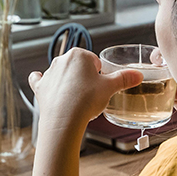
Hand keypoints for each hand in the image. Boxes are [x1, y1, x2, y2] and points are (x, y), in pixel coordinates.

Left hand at [29, 48, 143, 132]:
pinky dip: (42, 81)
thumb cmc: (86, 101)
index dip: (100, 74)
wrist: (64, 120)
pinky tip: (43, 83)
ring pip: (61, 73)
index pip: (94, 61)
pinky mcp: (40, 87)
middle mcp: (61, 60)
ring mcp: (49, 73)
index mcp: (79, 55)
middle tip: (91, 94)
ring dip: (68, 81)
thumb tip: (138, 75)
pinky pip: (38, 79)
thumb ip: (124, 79)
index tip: (101, 85)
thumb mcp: (110, 88)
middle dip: (85, 77)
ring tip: (76, 99)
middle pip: (78, 67)